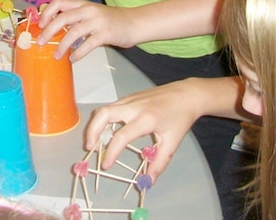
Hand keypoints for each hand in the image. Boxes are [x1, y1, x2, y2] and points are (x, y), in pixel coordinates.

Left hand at [36, 0, 141, 60]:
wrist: (135, 23)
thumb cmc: (111, 20)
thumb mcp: (91, 14)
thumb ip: (76, 19)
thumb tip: (55, 30)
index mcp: (82, 4)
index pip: (59, 2)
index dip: (47, 12)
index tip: (40, 24)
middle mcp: (88, 10)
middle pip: (62, 17)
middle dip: (48, 31)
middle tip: (40, 43)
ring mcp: (97, 21)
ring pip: (73, 32)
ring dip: (62, 45)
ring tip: (56, 56)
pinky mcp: (105, 34)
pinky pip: (87, 44)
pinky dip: (78, 53)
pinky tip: (73, 59)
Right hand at [82, 78, 230, 179]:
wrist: (186, 94)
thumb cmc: (180, 118)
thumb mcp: (172, 143)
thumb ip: (159, 163)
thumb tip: (148, 181)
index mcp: (145, 119)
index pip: (121, 136)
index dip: (111, 152)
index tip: (106, 165)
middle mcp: (133, 107)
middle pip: (103, 114)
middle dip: (92, 131)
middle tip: (90, 148)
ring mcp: (129, 99)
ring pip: (104, 109)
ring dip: (95, 124)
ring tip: (94, 142)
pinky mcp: (129, 97)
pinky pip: (111, 107)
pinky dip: (103, 119)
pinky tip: (107, 131)